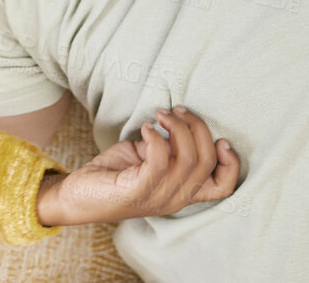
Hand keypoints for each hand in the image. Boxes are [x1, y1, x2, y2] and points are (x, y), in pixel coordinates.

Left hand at [33, 107, 238, 225]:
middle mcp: (175, 198)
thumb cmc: (113, 174)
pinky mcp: (137, 191)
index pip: (223, 187)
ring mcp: (158, 197)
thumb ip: (168, 149)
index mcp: (183, 192)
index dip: (231, 163)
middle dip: (197, 128)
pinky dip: (157, 138)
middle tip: (177, 111)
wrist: (77, 195)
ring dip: (176, 127)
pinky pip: (160, 161)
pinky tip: (146, 128)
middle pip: (206, 161)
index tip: (221, 138)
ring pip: (188, 159)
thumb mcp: (148, 159)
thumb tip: (179, 126)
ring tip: (160, 114)